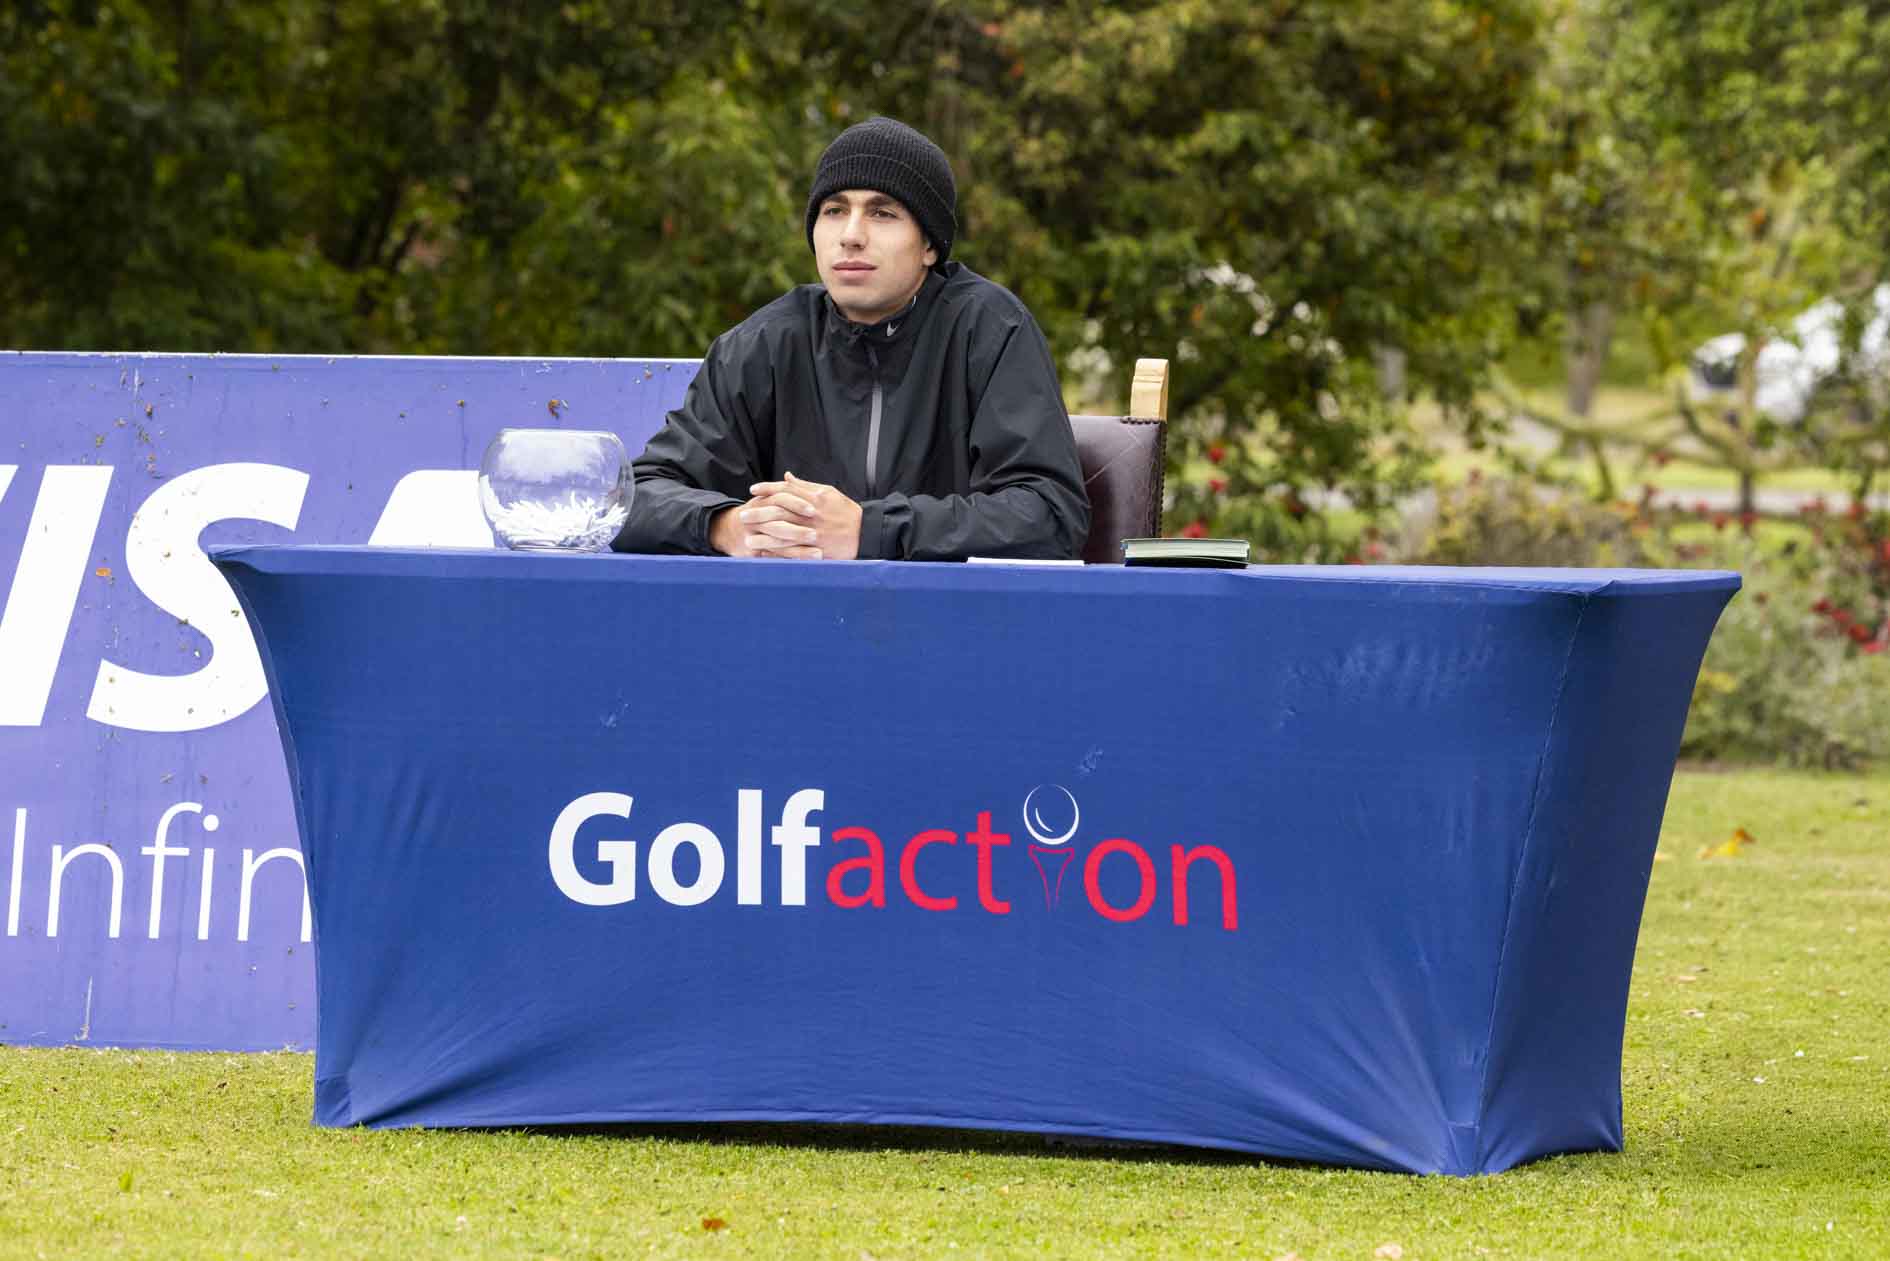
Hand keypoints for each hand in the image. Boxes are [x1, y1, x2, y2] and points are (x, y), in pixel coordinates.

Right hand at [709, 497, 819, 558]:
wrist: (727, 530)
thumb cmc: (755, 512)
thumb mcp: (763, 499)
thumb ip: (779, 490)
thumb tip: (790, 476)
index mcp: (762, 502)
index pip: (780, 499)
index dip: (796, 504)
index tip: (813, 510)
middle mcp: (756, 519)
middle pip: (778, 525)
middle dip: (797, 531)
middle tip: (816, 535)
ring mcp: (753, 538)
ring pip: (777, 545)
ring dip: (799, 551)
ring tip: (818, 554)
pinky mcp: (753, 555)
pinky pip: (774, 559)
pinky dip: (790, 562)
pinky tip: (805, 566)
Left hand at [742, 471, 862, 560]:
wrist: (866, 532)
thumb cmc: (846, 511)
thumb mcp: (828, 493)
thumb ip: (805, 486)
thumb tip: (786, 477)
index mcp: (815, 498)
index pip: (786, 490)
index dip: (768, 489)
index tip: (752, 490)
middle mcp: (813, 514)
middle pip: (781, 511)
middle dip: (759, 513)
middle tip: (743, 516)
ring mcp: (815, 533)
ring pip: (785, 534)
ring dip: (764, 538)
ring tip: (748, 540)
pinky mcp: (818, 550)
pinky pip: (794, 553)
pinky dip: (779, 554)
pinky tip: (766, 555)